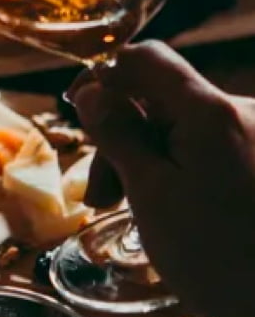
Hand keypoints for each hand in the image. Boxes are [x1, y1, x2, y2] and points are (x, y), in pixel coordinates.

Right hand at [70, 42, 254, 316]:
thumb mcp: (150, 194)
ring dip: (143, 157)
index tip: (78, 106)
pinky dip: (173, 169)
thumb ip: (118, 134)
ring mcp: (251, 138)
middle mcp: (237, 112)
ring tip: (123, 209)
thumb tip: (91, 91)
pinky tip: (162, 208)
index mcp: (208, 111)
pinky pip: (203, 148)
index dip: (105, 74)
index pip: (146, 58)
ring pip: (177, 127)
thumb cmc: (218, 258)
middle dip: (120, 135)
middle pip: (159, 98)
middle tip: (98, 194)